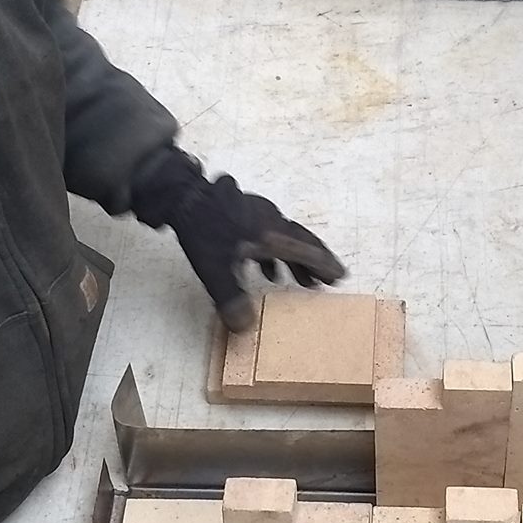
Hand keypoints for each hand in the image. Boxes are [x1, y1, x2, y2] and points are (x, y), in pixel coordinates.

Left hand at [130, 147, 345, 331]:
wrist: (182, 195)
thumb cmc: (203, 230)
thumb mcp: (215, 269)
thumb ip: (232, 299)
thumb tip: (245, 327)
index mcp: (271, 234)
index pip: (306, 251)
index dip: (324, 265)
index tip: (340, 275)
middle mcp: (271, 222)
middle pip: (301, 242)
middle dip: (316, 262)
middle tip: (329, 280)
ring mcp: (258, 214)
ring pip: (284, 240)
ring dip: (295, 261)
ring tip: (302, 283)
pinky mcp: (243, 213)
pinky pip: (268, 236)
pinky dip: (274, 255)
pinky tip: (266, 271)